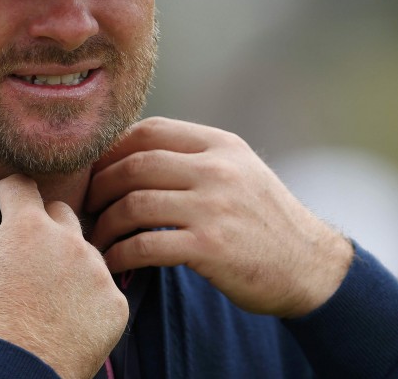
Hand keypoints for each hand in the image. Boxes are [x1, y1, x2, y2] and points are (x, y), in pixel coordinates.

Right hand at [0, 174, 127, 378]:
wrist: (18, 374)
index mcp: (29, 227)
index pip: (23, 186)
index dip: (10, 191)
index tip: (4, 203)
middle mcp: (69, 240)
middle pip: (60, 212)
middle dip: (43, 223)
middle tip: (26, 254)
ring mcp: (97, 270)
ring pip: (84, 248)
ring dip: (68, 258)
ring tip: (46, 293)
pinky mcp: (115, 301)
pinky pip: (103, 285)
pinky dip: (88, 294)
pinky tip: (68, 315)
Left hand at [86, 117, 352, 317]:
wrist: (311, 266)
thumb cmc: (265, 221)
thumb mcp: (239, 171)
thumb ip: (196, 157)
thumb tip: (133, 152)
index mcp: (221, 145)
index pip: (150, 131)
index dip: (112, 149)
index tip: (96, 171)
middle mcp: (218, 169)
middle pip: (134, 165)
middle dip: (99, 187)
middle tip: (86, 207)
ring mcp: (215, 207)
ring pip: (133, 205)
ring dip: (105, 224)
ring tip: (97, 238)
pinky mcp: (210, 247)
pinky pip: (145, 245)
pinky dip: (120, 254)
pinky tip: (114, 261)